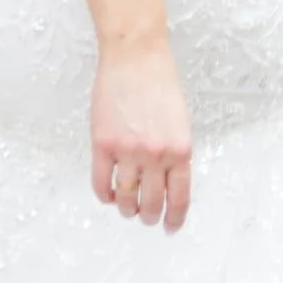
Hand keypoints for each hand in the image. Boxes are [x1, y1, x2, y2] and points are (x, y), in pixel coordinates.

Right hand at [90, 35, 192, 232]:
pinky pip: (101, 183)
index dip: (174, 218)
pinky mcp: (103, 144)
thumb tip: (167, 182)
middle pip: (151, 203)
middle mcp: (156, 154)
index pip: (179, 198)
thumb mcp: (179, 121)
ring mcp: (128, 150)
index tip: (169, 227)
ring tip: (127, 208)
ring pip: (126, 198)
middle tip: (146, 217)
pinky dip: (105, 195)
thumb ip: (174, 152)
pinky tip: (109, 194)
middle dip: (149, 216)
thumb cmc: (160, 82)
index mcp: (180, 149)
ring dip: (127, 209)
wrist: (136, 55)